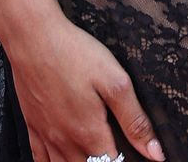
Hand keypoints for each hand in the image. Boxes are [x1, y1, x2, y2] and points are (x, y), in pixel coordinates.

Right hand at [4, 8, 165, 161]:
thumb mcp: (115, 82)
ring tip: (93, 153)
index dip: (126, 160)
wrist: (32, 37)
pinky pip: (40, 159)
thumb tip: (155, 152)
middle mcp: (66, 141)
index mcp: (89, 134)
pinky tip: (60, 158)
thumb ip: (135, 120)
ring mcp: (46, 135)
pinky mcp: (32, 124)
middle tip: (114, 149)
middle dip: (104, 161)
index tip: (134, 154)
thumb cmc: (73, 54)